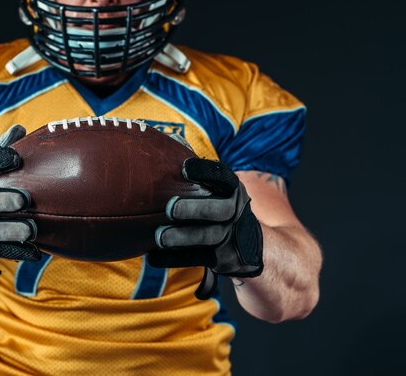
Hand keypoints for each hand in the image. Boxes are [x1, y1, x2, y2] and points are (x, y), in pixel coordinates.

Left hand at [147, 156, 262, 299]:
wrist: (253, 247)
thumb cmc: (220, 207)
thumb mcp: (220, 190)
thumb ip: (198, 175)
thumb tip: (166, 144)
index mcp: (232, 189)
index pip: (223, 177)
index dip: (204, 172)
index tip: (184, 167)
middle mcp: (235, 212)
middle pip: (217, 211)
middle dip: (194, 209)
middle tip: (170, 208)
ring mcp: (230, 238)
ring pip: (206, 238)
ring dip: (181, 237)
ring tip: (159, 237)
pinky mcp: (222, 260)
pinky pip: (195, 259)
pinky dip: (172, 259)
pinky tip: (153, 257)